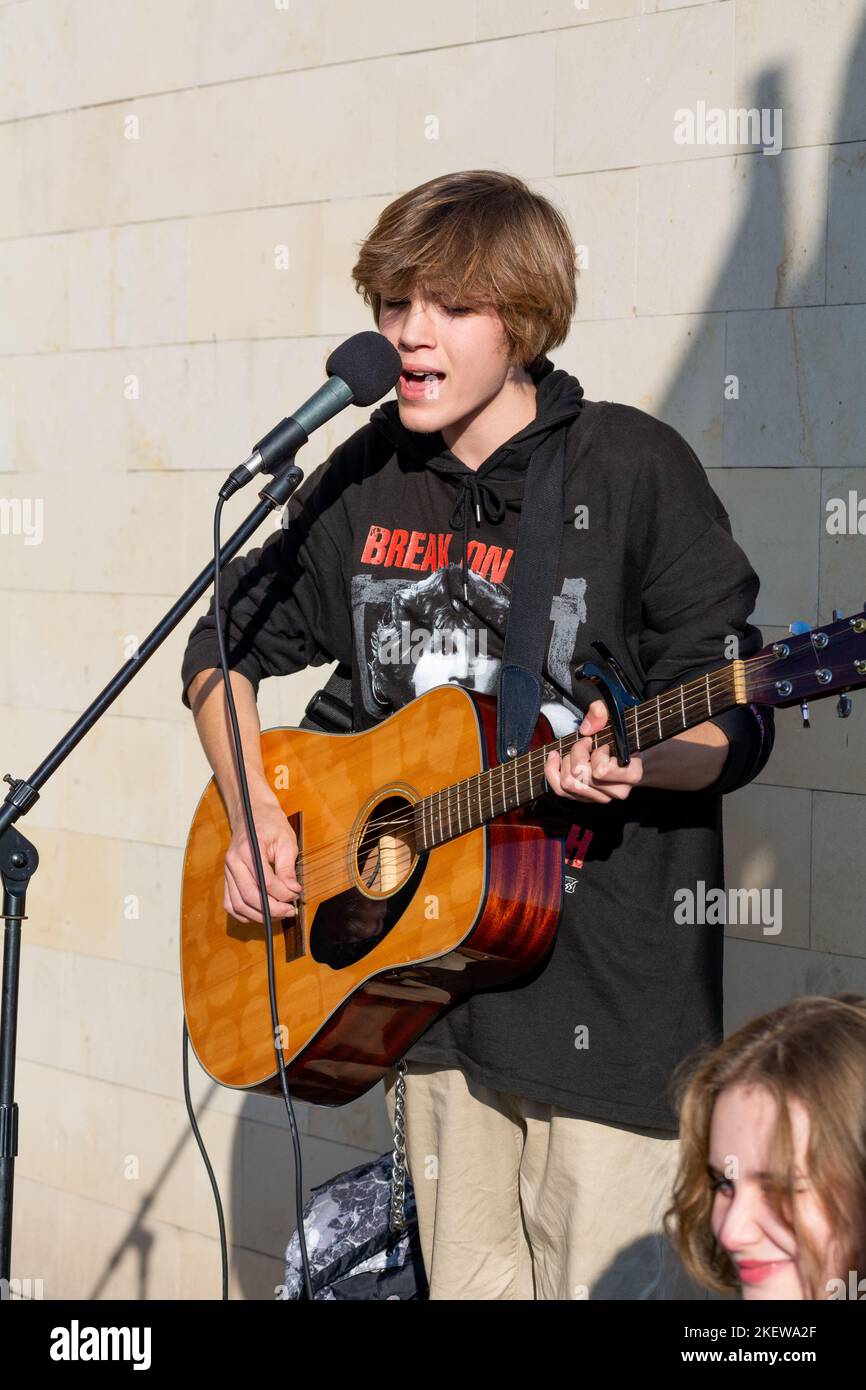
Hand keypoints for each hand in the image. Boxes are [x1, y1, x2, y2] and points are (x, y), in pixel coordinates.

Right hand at [224, 795, 300, 923]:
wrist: (252, 813)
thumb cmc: (271, 825)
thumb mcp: (286, 841)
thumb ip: (288, 868)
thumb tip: (293, 890)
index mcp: (249, 850)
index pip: (266, 882)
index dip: (283, 894)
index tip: (296, 895)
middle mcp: (234, 862)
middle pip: (250, 897)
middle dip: (273, 909)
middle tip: (290, 911)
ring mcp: (227, 871)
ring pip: (238, 905)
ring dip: (259, 916)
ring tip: (278, 914)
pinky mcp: (227, 878)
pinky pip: (230, 904)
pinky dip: (244, 914)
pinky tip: (260, 913)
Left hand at [544, 698, 643, 804]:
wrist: (627, 753)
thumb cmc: (621, 736)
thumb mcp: (615, 718)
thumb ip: (603, 713)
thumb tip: (586, 728)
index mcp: (631, 774)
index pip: (601, 771)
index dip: (595, 752)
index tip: (599, 742)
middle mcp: (617, 791)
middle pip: (580, 777)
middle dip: (576, 754)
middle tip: (585, 743)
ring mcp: (601, 798)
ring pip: (568, 784)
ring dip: (566, 762)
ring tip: (576, 751)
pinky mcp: (585, 799)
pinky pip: (559, 790)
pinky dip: (552, 771)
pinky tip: (555, 757)